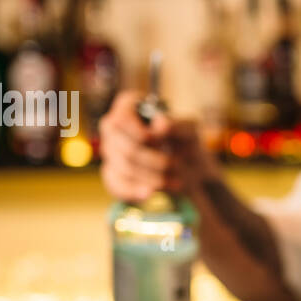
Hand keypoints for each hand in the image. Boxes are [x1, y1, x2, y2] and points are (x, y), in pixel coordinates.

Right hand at [99, 90, 217, 201]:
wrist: (190, 170)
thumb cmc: (187, 143)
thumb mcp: (190, 130)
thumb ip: (178, 125)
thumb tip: (159, 125)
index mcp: (128, 107)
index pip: (120, 119)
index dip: (139, 133)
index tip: (159, 141)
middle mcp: (113, 128)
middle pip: (125, 148)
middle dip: (154, 161)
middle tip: (177, 165)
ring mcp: (110, 152)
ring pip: (124, 169)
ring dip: (153, 178)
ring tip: (177, 182)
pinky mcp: (113, 174)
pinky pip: (116, 185)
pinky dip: (135, 191)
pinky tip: (150, 193)